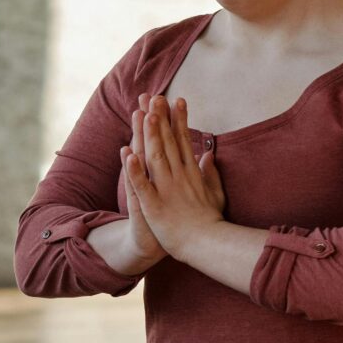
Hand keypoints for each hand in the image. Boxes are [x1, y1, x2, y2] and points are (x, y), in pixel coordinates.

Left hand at [122, 93, 226, 258]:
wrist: (207, 245)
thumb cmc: (210, 221)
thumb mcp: (215, 193)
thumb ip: (211, 173)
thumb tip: (208, 155)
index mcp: (191, 173)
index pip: (183, 141)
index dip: (178, 119)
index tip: (176, 100)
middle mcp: (179, 177)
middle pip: (168, 143)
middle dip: (161, 119)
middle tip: (155, 96)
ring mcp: (166, 190)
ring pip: (155, 158)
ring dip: (149, 136)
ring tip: (144, 115)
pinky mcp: (154, 206)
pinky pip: (142, 186)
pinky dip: (134, 171)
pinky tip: (127, 154)